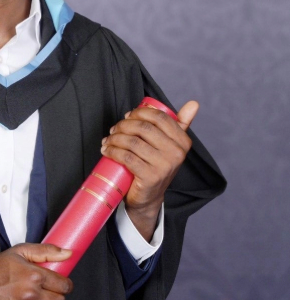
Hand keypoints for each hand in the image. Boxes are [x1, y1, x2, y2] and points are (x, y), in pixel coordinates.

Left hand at [100, 100, 197, 240]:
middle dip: (123, 125)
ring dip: (114, 138)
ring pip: (132, 142)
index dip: (139, 113)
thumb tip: (194, 103)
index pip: (158, 117)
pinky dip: (112, 151)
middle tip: (113, 130)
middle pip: (143, 128)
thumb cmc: (156, 165)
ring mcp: (164, 166)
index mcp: (183, 141)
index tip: (127, 117)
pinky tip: (106, 150)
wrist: (148, 197)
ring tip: (108, 140)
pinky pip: (127, 157)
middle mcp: (176, 153)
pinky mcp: (150, 177)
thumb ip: (182, 123)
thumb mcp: (170, 144)